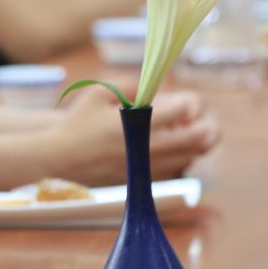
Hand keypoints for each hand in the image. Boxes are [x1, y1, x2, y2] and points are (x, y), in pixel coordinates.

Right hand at [52, 87, 217, 184]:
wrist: (61, 161)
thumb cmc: (79, 124)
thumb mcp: (101, 92)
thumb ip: (134, 85)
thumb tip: (160, 88)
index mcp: (141, 123)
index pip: (187, 109)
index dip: (192, 101)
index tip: (185, 100)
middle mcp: (151, 148)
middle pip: (202, 137)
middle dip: (206, 123)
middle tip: (195, 117)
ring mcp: (152, 169)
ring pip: (195, 156)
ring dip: (195, 141)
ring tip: (178, 130)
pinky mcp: (147, 183)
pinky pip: (180, 170)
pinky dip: (182, 157)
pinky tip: (167, 147)